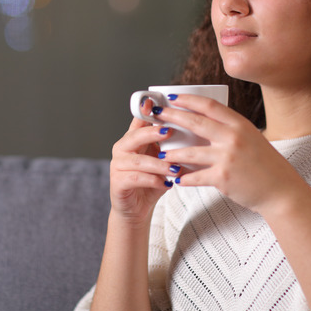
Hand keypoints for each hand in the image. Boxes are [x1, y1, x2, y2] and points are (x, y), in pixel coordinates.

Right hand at [108, 99, 177, 226]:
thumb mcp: (162, 159)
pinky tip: (168, 184)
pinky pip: (136, 178)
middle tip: (169, 131)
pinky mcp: (118, 183)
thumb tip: (193, 129)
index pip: (138, 120)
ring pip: (138, 160)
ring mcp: (118, 166)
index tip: (155, 102)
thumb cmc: (152, 181)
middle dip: (153, 133)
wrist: (137, 208)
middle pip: (135, 136)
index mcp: (133, 139)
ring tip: (176, 168)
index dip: (146, 111)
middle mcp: (122, 149)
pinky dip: (154, 181)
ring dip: (159, 164)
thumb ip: (168, 145)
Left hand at [153, 94, 309, 215]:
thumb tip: (203, 122)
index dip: (189, 100)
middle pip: (196, 123)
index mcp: (240, 124)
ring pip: (191, 152)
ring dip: (173, 153)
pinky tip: (177, 179)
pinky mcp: (223, 177)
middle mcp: (233, 137)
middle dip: (173, 118)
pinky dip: (184, 179)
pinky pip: (196, 177)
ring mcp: (227, 157)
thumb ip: (230, 130)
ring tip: (160, 155)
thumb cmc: (265, 165)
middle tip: (157, 116)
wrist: (280, 190)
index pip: (209, 105)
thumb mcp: (251, 138)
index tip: (173, 98)